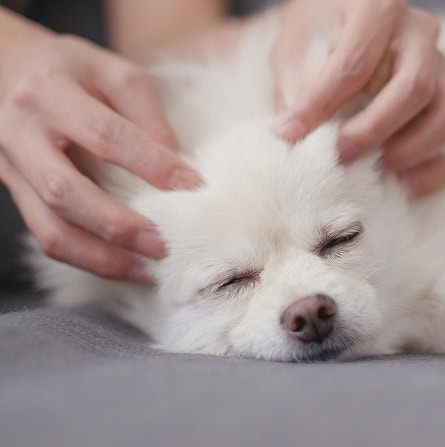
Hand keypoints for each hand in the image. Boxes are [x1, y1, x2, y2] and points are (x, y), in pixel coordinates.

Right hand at [0, 20, 201, 282]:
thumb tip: (177, 164)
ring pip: (49, 228)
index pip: (104, 135)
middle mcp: (21, 134)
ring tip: (146, 272)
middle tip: (163, 245)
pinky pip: (46, 236)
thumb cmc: (67, 67)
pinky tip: (122, 265)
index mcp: (49, 92)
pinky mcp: (16, 192)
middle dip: (118, 225)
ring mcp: (12, 169)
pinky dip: (86, 258)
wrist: (1, 69)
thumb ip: (145, 112)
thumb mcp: (110, 70)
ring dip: (101, 258)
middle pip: (66, 192)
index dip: (150, 163)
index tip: (191, 184)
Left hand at [271, 0, 444, 196]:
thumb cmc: (319, 31)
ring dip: (409, 151)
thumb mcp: (296, 44)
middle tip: (338, 155)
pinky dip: (433, 170)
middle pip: (414, 88)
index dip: (320, 105)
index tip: (290, 134)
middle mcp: (420, 33)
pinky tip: (400, 185)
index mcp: (379, 9)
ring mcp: (442, 66)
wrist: (347, 19)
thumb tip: (292, 136)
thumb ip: (294, 84)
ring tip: (371, 170)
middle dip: (373, 130)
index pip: (354, 64)